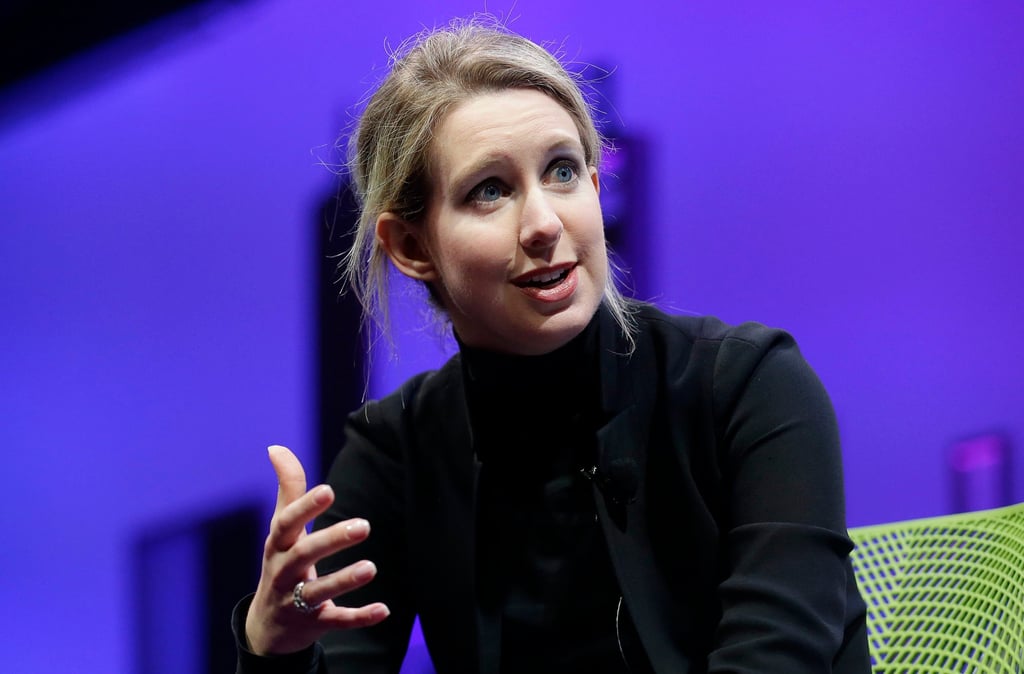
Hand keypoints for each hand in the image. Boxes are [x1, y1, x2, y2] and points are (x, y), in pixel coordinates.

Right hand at [245, 444, 389, 655]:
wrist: (266, 626)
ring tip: (371, 567)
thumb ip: (287, 489)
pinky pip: (338, 621)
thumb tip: (276, 447)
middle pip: (305, 555)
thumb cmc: (281, 563)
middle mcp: (284, 572)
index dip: (305, 508)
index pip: (287, 524)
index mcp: (278, 545)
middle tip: (364, 526)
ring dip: (345, 580)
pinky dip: (359, 617)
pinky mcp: (314, 624)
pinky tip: (383, 609)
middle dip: (332, 540)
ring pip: (319, 592)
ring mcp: (297, 602)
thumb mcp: (281, 529)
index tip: (328, 490)